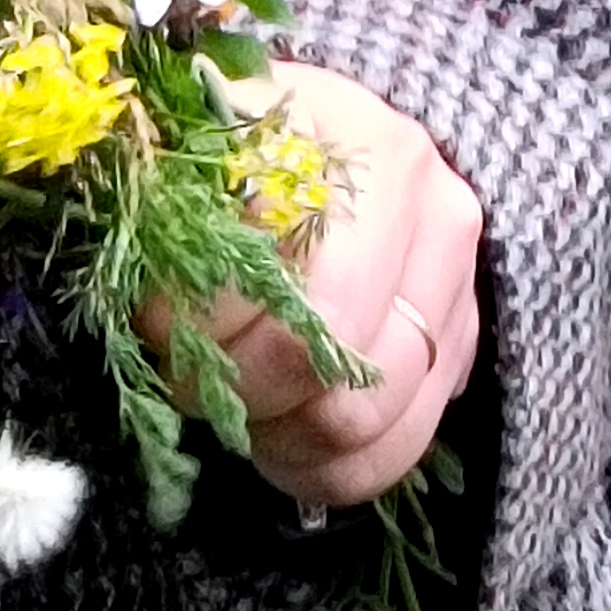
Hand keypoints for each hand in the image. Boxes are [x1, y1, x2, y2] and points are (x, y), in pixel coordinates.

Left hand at [138, 63, 483, 507]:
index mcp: (348, 139)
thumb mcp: (190, 152)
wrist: (322, 151)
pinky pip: (399, 449)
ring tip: (234, 407)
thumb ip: (166, 204)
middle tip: (188, 380)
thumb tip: (148, 300)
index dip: (198, 320)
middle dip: (236, 387)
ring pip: (363, 416)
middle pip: (322, 353)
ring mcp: (455, 279)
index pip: (272, 269)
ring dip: (277, 434)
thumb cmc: (231, 158)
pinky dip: (325, 471)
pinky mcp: (462, 345)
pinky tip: (279, 448)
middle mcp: (424, 202)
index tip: (154, 327)